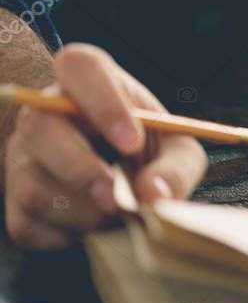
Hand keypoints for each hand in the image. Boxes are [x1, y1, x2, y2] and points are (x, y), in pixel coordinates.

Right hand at [4, 43, 206, 249]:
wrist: (110, 161)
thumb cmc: (145, 142)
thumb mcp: (175, 144)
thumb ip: (176, 165)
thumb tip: (155, 195)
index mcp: (88, 78)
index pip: (81, 67)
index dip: (104, 103)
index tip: (133, 141)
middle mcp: (44, 110)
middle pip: (42, 129)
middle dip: (82, 172)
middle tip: (118, 200)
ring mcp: (21, 153)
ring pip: (34, 186)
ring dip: (81, 213)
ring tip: (117, 214)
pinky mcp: (12, 196)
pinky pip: (27, 223)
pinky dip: (67, 235)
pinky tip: (92, 225)